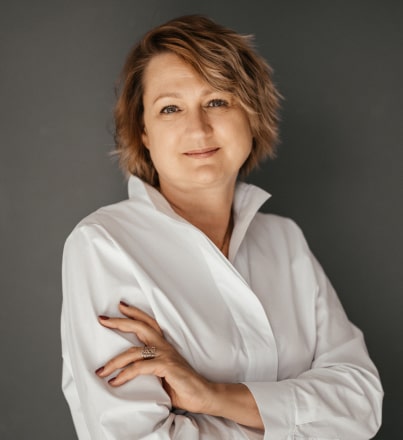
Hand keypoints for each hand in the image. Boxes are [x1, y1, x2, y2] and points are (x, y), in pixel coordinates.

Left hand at [96, 302, 214, 413]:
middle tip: (102, 319)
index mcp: (163, 346)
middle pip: (140, 327)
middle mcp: (164, 346)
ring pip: (134, 351)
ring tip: (101, 371)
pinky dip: (125, 374)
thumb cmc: (182, 387)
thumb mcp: (161, 376)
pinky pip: (140, 367)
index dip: (134, 313)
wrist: (203, 395)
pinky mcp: (166, 366)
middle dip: (120, 322)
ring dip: (114, 361)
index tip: (120, 307)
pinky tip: (116, 381)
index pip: (148, 324)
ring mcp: (165, 355)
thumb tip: (127, 374)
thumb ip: (148, 370)